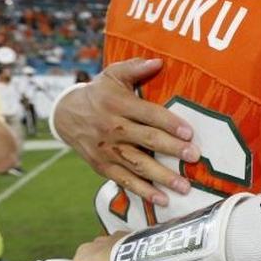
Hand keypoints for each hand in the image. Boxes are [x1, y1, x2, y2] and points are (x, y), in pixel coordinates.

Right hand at [54, 58, 198, 206]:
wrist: (66, 115)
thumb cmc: (100, 93)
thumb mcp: (113, 75)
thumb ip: (135, 68)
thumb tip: (159, 61)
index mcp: (118, 103)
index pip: (148, 114)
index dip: (169, 123)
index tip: (189, 132)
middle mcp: (113, 127)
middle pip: (146, 140)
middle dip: (171, 149)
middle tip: (194, 157)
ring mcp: (108, 149)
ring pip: (138, 164)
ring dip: (162, 176)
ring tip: (184, 187)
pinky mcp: (103, 166)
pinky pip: (125, 180)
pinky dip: (143, 191)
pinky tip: (162, 199)